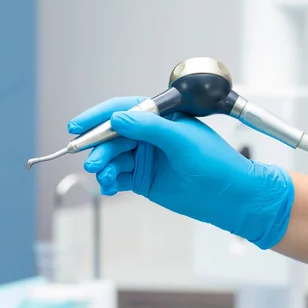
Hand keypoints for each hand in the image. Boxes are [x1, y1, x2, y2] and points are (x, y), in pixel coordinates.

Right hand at [67, 96, 294, 248]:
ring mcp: (146, 158)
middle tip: (93, 163)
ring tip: (104, 178)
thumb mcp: (183, 142)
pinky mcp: (143, 179)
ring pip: (113, 158)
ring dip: (104, 167)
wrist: (229, 197)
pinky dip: (109, 182)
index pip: (123, 110)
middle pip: (113, 136)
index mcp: (161, 118)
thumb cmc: (216, 163)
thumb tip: (118, 119)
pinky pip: (118, 177)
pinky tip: (109, 187)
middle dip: (99, 148)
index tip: (78, 126)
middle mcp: (150, 136)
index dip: (98, 116)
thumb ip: (150, 129)